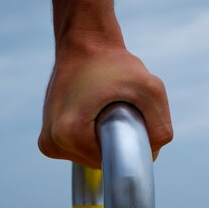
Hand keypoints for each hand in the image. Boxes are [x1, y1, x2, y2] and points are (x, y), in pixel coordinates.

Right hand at [38, 40, 172, 168]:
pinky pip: (78, 152)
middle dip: (114, 143)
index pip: (111, 162)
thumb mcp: (150, 89)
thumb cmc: (114, 64)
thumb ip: (161, 128)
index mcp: (69, 134)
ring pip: (89, 159)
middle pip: (99, 163)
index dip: (129, 147)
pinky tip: (92, 116)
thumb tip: (152, 156)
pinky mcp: (48, 139)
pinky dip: (91, 139)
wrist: (84, 44)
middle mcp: (53, 142)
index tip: (130, 120)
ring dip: (102, 141)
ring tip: (103, 112)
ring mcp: (48, 142)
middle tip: (118, 112)